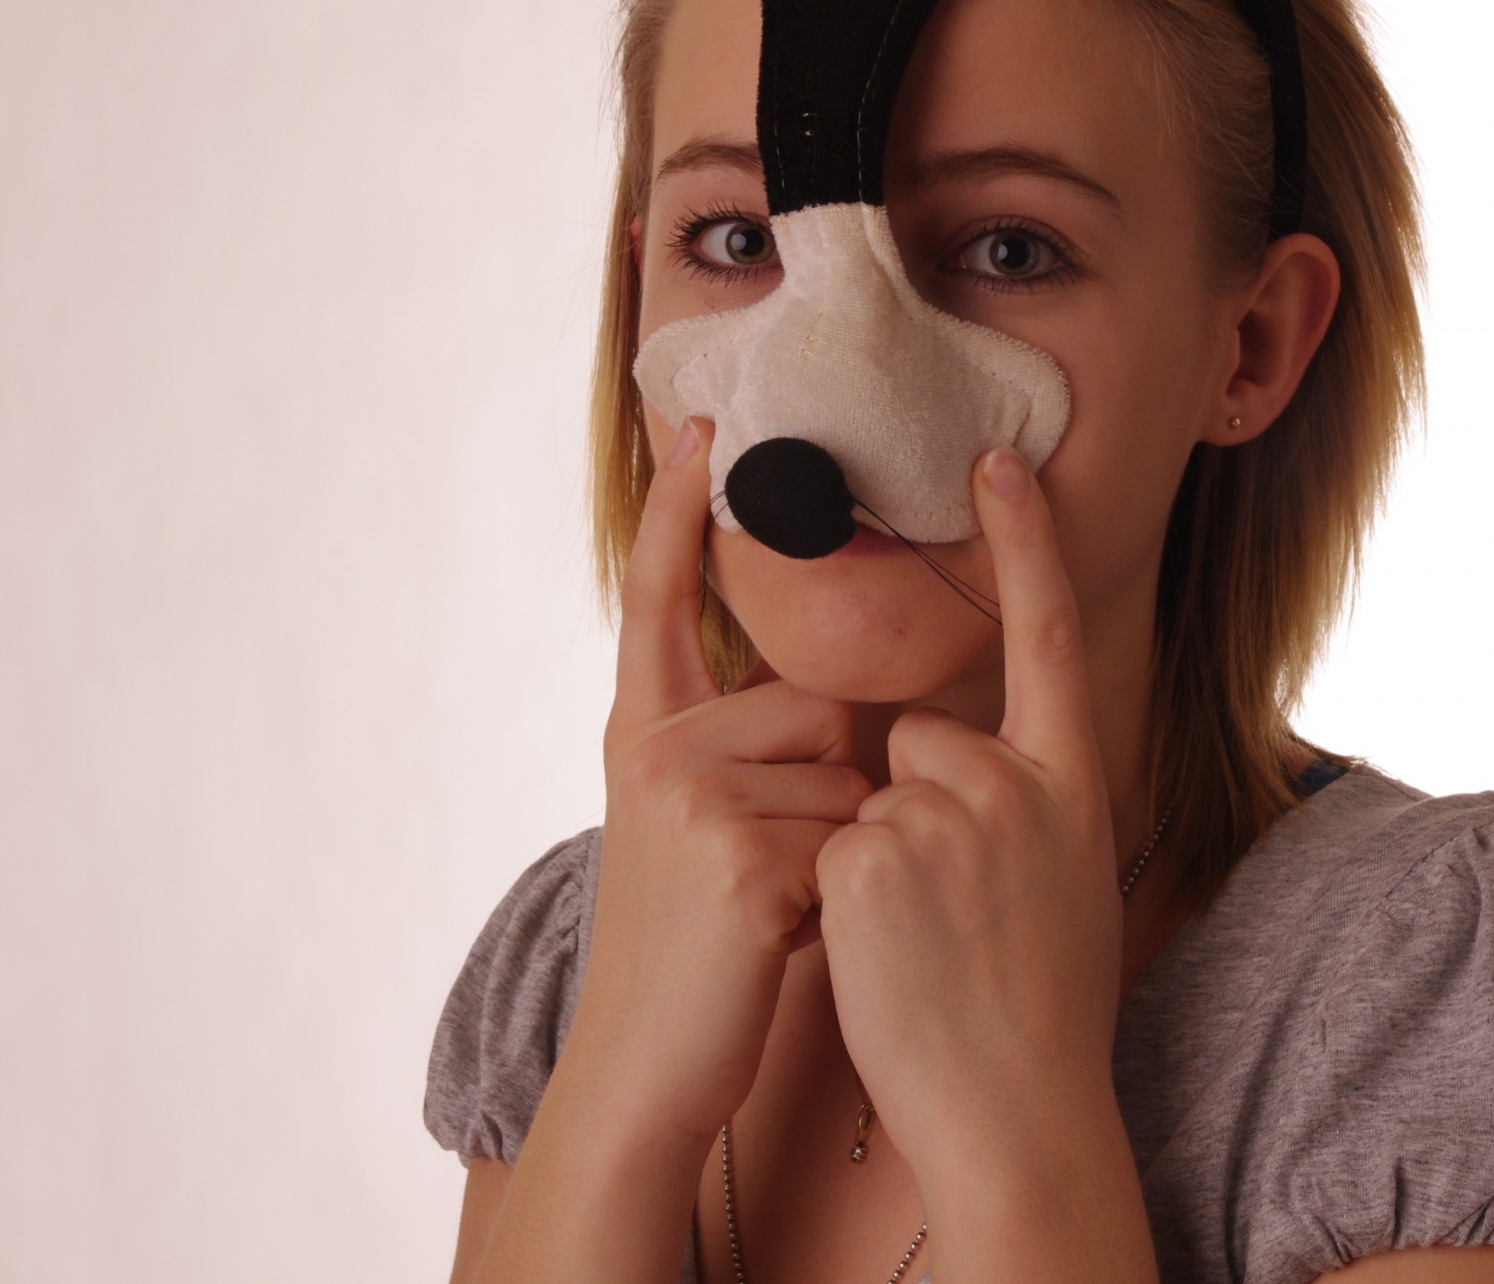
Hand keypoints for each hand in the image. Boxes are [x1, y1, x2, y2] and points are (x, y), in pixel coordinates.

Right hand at [567, 417, 871, 1147]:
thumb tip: (830, 716)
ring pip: (848, 773)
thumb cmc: (693, 953)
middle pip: (819, 706)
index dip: (675, 513)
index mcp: (641, 733)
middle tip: (766, 879)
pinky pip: (851, 833)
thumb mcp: (690, 832)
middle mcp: (654, 747)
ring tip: (772, 915)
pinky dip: (843, 894)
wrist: (645, 1066)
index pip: (658, 600)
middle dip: (834, 790)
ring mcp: (690, 795)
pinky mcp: (735, 851)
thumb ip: (734, 757)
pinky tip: (776, 940)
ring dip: (843, 850)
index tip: (698, 426)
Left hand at [813, 444, 1129, 1190]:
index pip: (1048, 635)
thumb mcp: (1063, 878)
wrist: (1016, 1110)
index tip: (999, 456)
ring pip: (870, 789)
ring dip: (876, 854)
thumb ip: (1021, 799)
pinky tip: (887, 951)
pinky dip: (841, 892)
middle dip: (910, 805)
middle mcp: (1020, 784)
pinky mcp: (873, 855)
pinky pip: (834, 837)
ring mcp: (949, 817)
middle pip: (919, 734)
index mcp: (1073, 783)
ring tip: (924, 942)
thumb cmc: (1037, 1004)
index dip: (1027, 541)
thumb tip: (945, 748)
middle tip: (951, 911)